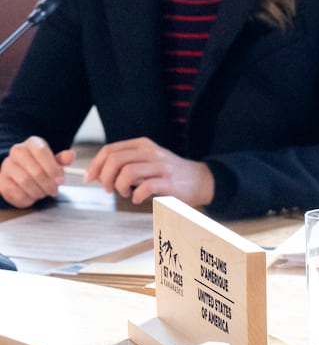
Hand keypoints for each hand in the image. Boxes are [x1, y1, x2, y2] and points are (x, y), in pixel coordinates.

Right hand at [0, 135, 72, 206]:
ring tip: (44, 192)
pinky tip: (32, 195)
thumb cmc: (41, 168)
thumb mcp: (55, 163)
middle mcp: (17, 151)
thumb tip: (70, 155)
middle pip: (35, 170)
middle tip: (54, 190)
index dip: (53, 168)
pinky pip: (17, 192)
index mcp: (32, 143)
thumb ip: (62, 160)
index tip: (61, 180)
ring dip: (39, 191)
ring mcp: (7, 165)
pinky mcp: (1, 181)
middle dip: (48, 184)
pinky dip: (28, 197)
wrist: (22, 177)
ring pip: (26, 182)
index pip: (41, 152)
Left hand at [84, 137, 214, 207]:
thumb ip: (126, 164)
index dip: (95, 165)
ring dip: (119, 186)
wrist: (201, 180)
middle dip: (105, 177)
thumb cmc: (170, 174)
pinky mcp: (169, 182)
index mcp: (142, 145)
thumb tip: (99, 174)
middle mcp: (151, 152)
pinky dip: (136, 196)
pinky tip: (138, 199)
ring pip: (127, 172)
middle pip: (115, 159)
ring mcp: (161, 167)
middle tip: (107, 189)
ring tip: (124, 193)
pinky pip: (144, 188)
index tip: (91, 178)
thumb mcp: (148, 161)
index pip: (110, 150)